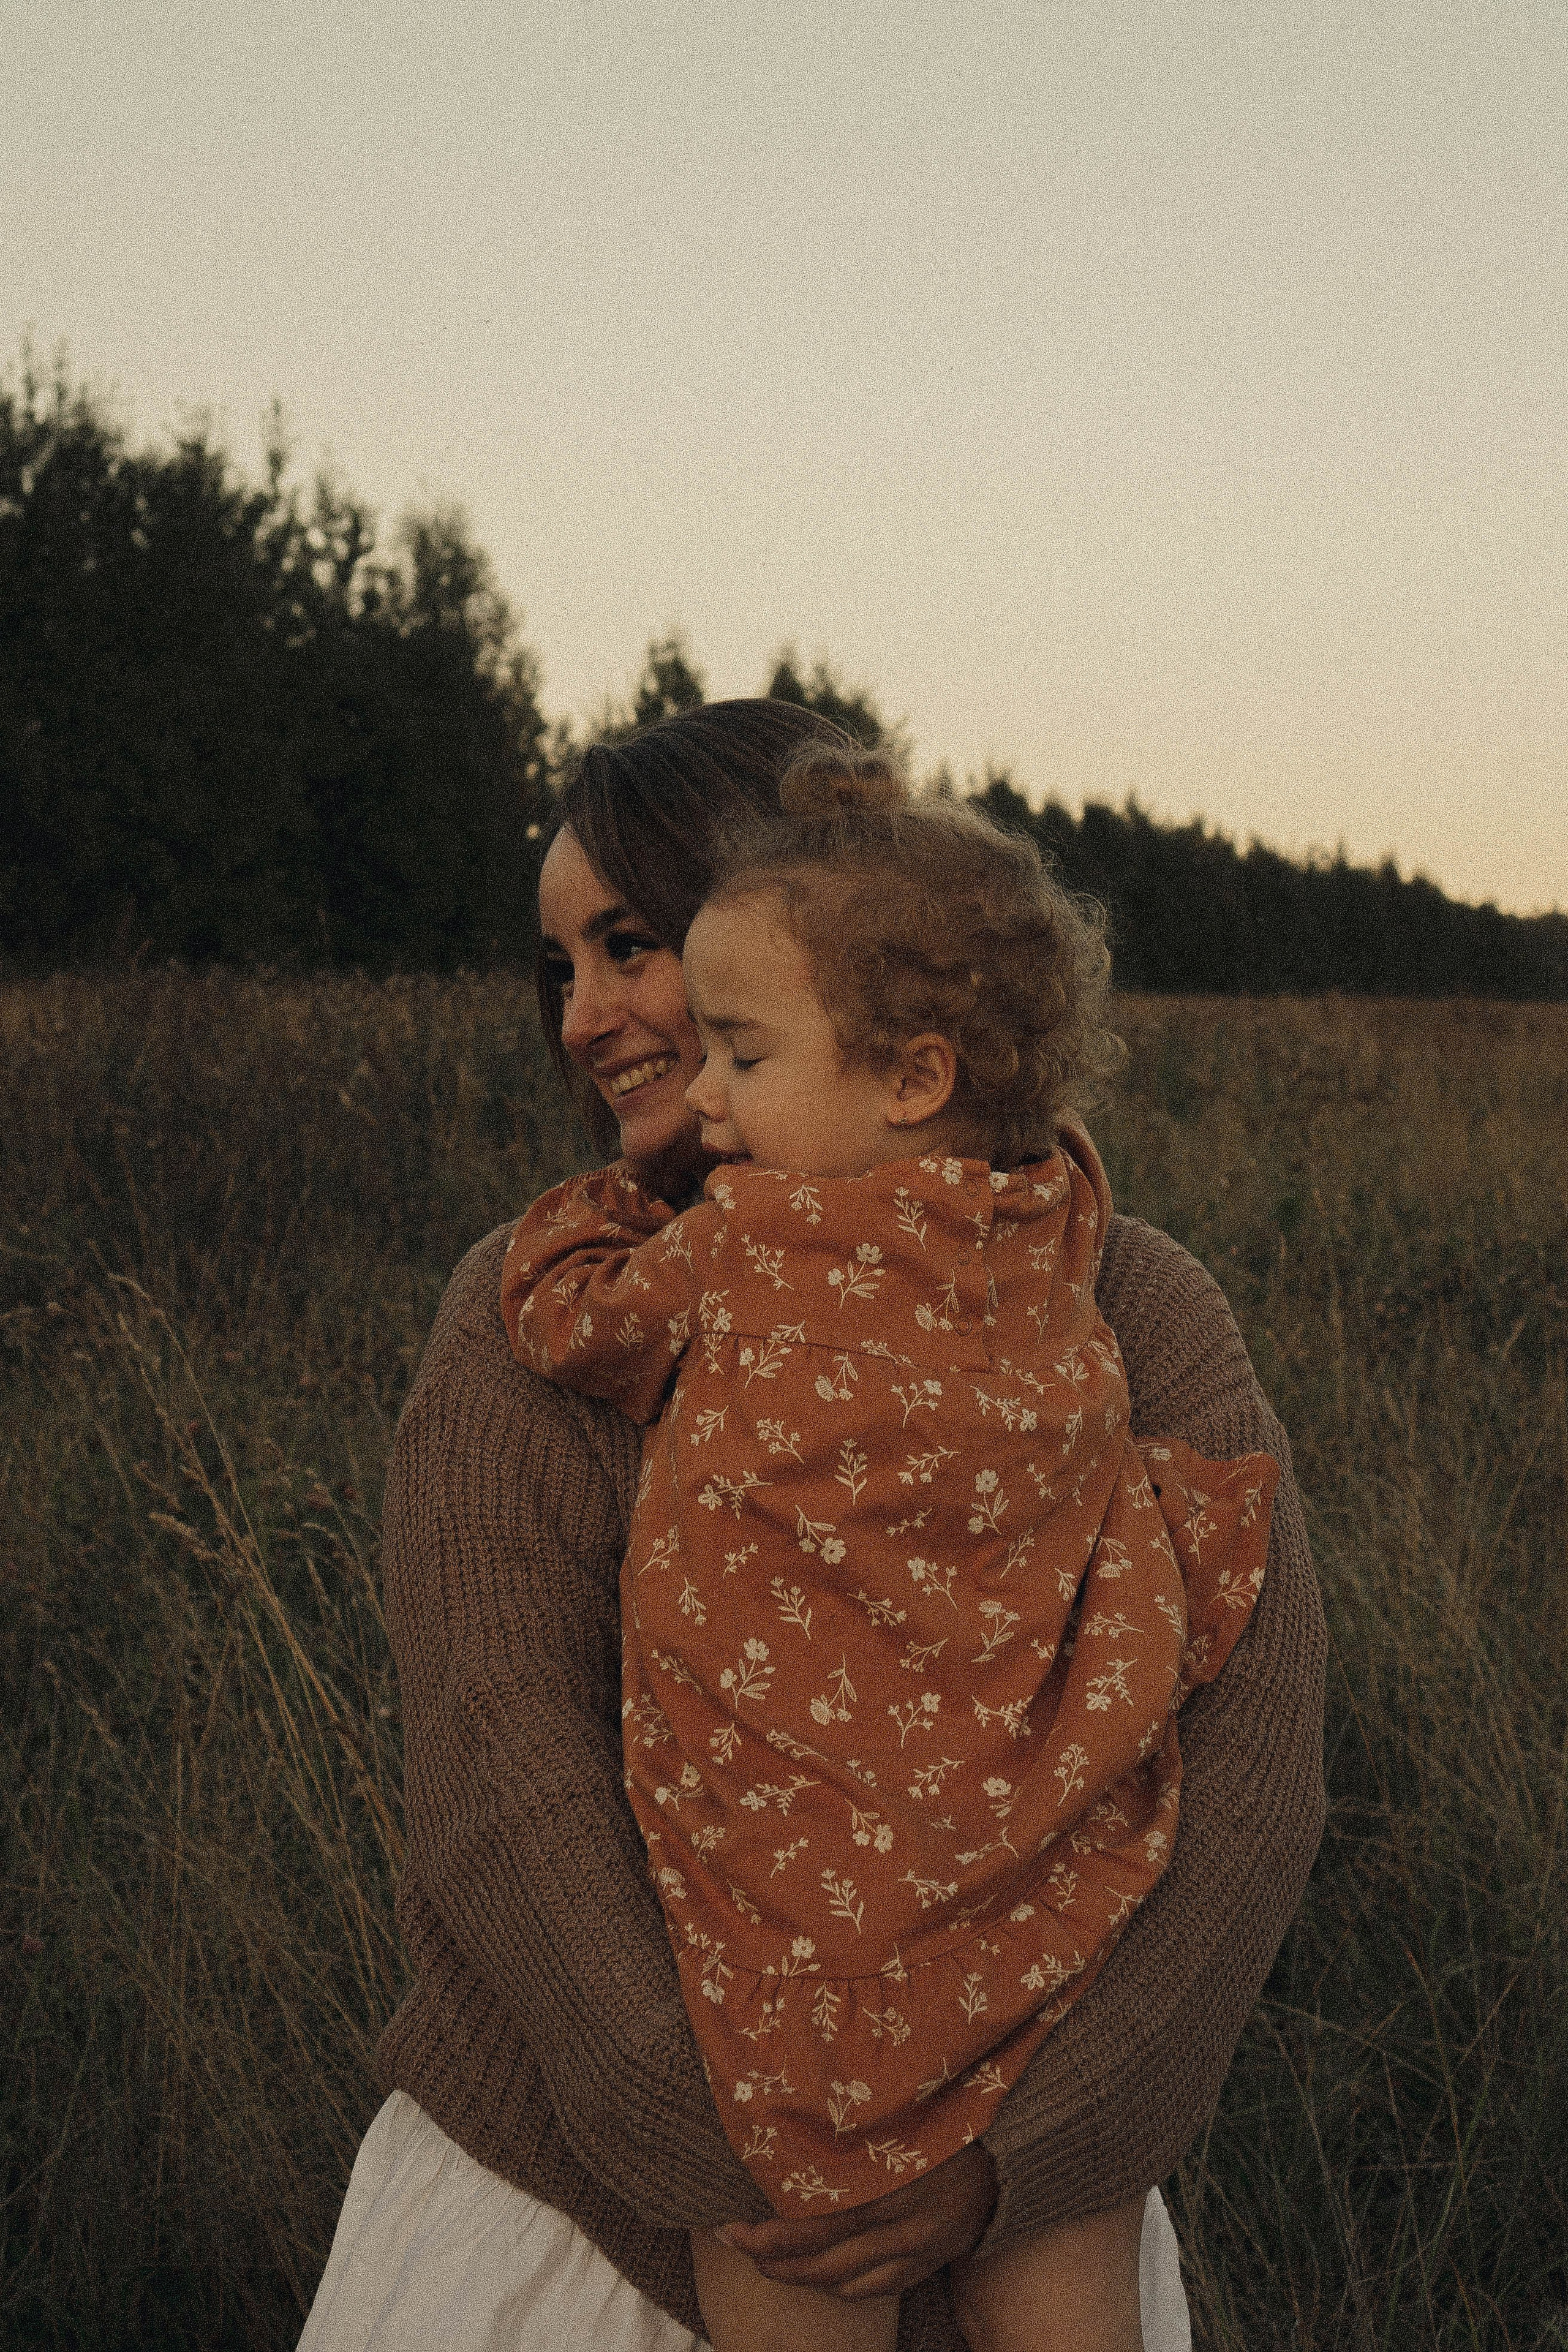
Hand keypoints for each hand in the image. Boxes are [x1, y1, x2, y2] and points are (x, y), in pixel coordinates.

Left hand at [715, 2141, 997, 2301]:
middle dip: (774, 2260)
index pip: (817, 2223)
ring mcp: (920, 2250)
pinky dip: (844, 2286)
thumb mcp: (895, 2115)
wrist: (1008, 2148)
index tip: (729, 2227)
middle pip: (826, 2259)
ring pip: (847, 2282)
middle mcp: (904, 2226)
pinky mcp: (931, 2264)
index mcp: (891, 2184)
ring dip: (804, 2277)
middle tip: (736, 2246)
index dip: (769, 2233)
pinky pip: (878, 2289)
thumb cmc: (943, 2117)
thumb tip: (788, 2122)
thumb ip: (849, 2131)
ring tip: (770, 2263)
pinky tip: (823, 2275)